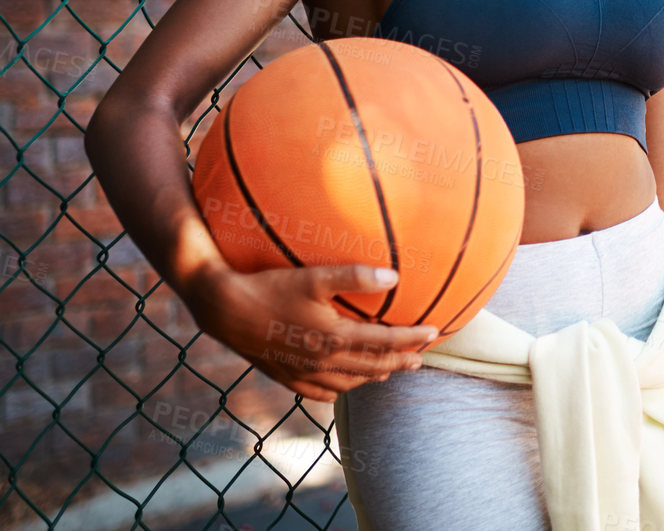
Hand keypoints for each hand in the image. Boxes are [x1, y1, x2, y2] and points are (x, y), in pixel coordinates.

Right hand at [186, 264, 440, 402]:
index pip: (385, 342)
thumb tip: (394, 277)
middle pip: (372, 367)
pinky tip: (344, 384)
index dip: (412, 339)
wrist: (224, 310)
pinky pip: (320, 393)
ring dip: (373, 377)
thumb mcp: (314, 275)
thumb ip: (355, 276)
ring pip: (348, 383)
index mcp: (334, 338)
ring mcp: (303, 373)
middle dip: (400, 363)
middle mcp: (322, 361)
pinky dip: (340, 390)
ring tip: (388, 371)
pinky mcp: (285, 377)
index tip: (434, 333)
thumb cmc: (271, 287)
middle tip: (421, 360)